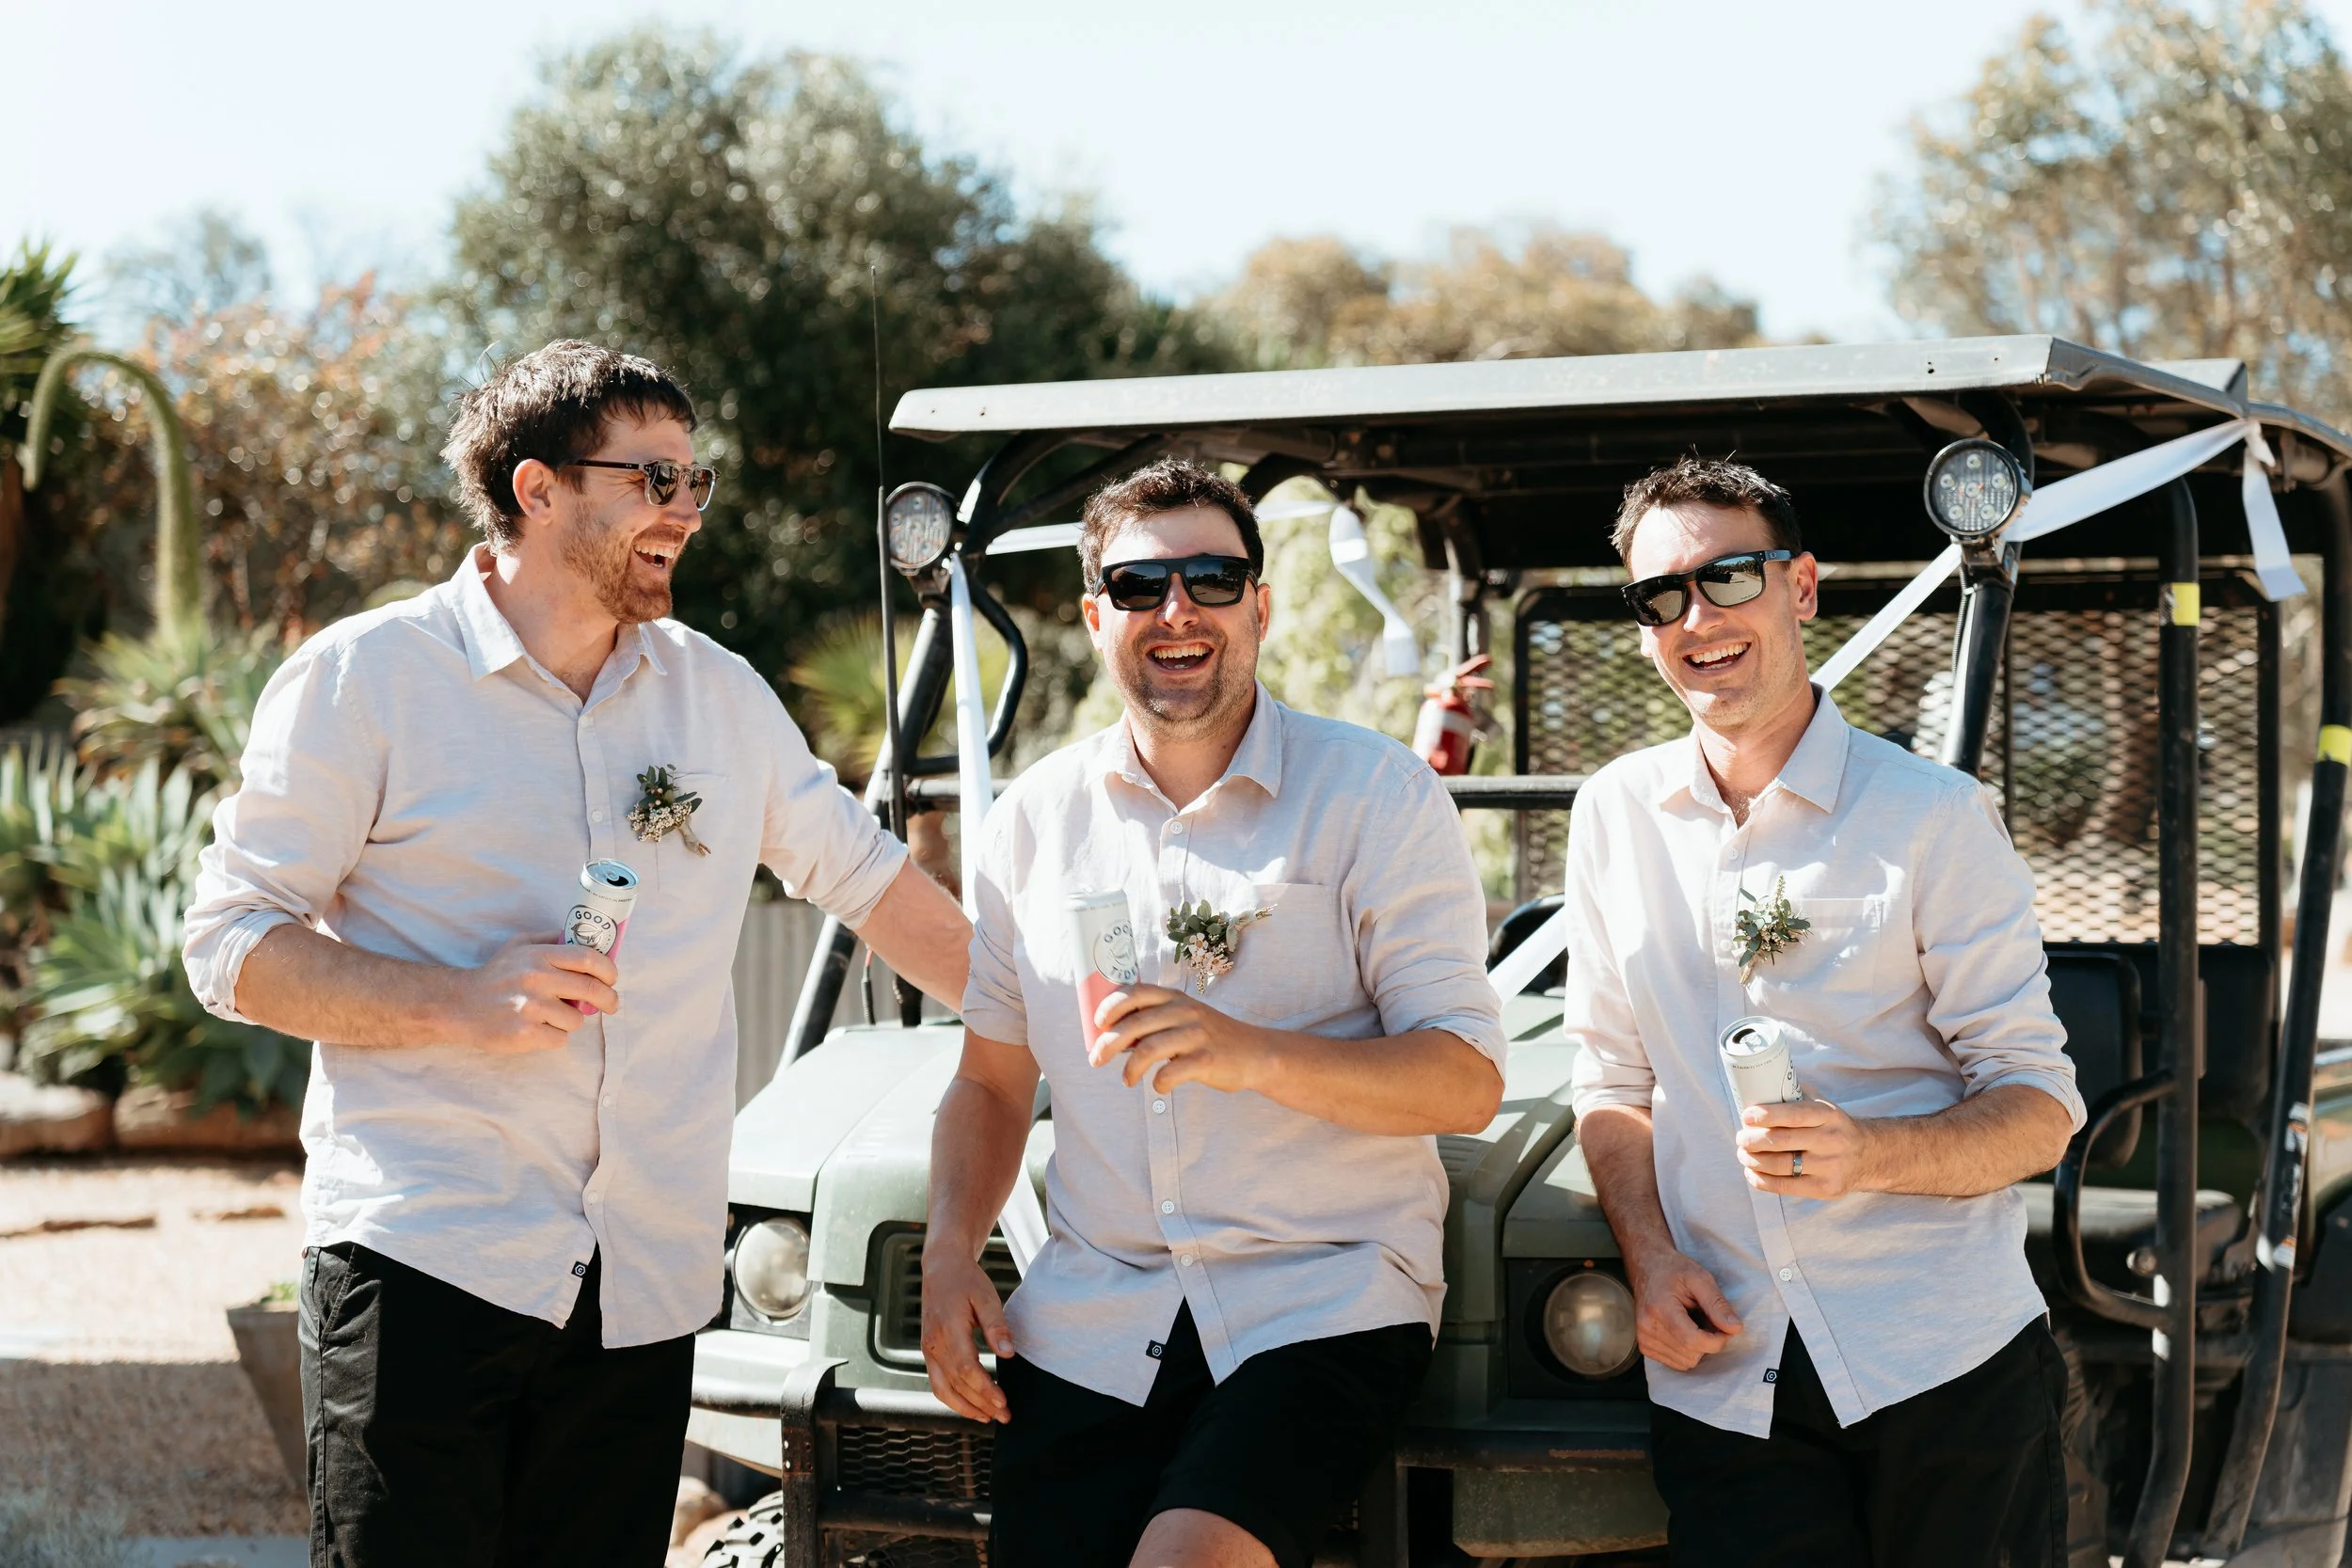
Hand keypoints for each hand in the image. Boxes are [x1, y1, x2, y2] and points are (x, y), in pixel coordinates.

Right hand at [443, 937, 619, 1053]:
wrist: (459, 1005)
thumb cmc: (495, 975)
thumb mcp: (519, 945)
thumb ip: (551, 939)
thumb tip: (587, 938)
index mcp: (539, 955)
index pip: (589, 959)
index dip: (609, 970)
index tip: (612, 979)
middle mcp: (536, 978)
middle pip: (592, 989)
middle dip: (609, 999)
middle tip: (611, 1004)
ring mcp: (530, 1007)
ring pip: (576, 1019)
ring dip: (571, 1020)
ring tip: (551, 1015)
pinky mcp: (525, 1033)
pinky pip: (560, 1038)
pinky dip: (554, 1036)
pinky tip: (538, 1028)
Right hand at [920, 1248, 1013, 1423]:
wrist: (941, 1268)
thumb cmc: (966, 1281)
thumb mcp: (986, 1297)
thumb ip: (997, 1326)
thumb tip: (1008, 1355)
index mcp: (949, 1329)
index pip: (966, 1369)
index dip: (985, 1389)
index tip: (1004, 1402)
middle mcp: (934, 1343)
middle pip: (957, 1384)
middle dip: (981, 1404)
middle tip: (1005, 1416)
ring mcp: (928, 1350)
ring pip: (943, 1389)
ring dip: (966, 1408)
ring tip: (989, 1417)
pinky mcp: (928, 1352)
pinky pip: (937, 1383)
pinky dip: (953, 1400)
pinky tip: (970, 1406)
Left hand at [1086, 984, 1278, 1094]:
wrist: (1255, 1053)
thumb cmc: (1209, 1037)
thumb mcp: (1184, 1016)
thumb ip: (1154, 1019)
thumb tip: (1111, 1035)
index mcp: (1175, 997)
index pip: (1135, 993)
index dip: (1110, 1006)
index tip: (1097, 1023)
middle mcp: (1184, 1011)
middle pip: (1134, 1024)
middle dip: (1107, 1044)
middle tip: (1096, 1060)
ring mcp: (1196, 1035)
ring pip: (1147, 1050)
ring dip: (1130, 1069)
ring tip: (1127, 1080)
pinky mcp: (1206, 1060)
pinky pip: (1170, 1073)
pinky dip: (1158, 1084)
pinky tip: (1160, 1086)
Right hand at [1624, 1244, 1742, 1371]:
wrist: (1648, 1268)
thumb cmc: (1675, 1270)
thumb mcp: (1700, 1278)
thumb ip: (1718, 1304)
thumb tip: (1736, 1329)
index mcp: (1660, 1308)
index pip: (1693, 1341)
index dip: (1718, 1340)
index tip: (1727, 1328)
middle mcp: (1647, 1327)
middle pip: (1692, 1354)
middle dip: (1708, 1341)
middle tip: (1708, 1319)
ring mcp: (1644, 1339)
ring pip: (1686, 1362)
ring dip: (1698, 1348)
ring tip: (1694, 1323)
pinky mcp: (1645, 1347)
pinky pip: (1677, 1363)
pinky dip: (1687, 1351)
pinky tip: (1684, 1331)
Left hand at [1738, 1098, 1872, 1198]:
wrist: (1868, 1156)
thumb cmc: (1832, 1127)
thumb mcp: (1823, 1105)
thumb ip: (1796, 1095)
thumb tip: (1760, 1084)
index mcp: (1829, 1115)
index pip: (1794, 1114)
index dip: (1767, 1115)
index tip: (1746, 1117)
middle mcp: (1831, 1140)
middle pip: (1781, 1141)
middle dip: (1752, 1140)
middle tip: (1740, 1138)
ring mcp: (1830, 1167)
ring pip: (1780, 1165)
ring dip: (1753, 1160)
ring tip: (1743, 1154)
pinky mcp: (1826, 1189)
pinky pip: (1785, 1186)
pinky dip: (1761, 1180)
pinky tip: (1751, 1172)